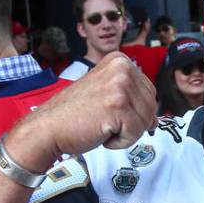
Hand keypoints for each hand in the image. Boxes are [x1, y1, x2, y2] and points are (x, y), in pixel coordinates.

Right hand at [6, 53, 158, 172]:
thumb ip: (132, 98)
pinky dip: (120, 142)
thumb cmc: (74, 115)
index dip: (135, 110)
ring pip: (146, 121)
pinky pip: (136, 134)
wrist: (48, 127)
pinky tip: (100, 132)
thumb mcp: (107, 94)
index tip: (111, 112)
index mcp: (120, 60)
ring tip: (101, 125)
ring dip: (126, 132)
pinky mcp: (118, 106)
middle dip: (132, 122)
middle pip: (152, 106)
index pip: (149, 92)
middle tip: (105, 120)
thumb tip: (155, 118)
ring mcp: (120, 86)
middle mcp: (122, 68)